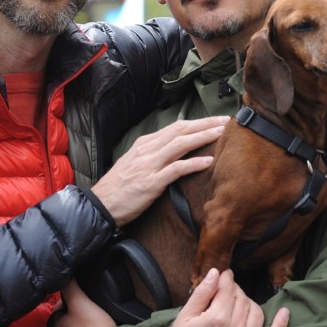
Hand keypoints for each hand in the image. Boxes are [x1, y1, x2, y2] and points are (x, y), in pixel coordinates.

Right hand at [91, 116, 229, 225]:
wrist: (101, 205)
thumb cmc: (118, 188)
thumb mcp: (134, 163)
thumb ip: (152, 154)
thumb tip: (174, 150)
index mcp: (144, 144)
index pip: (175, 127)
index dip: (197, 122)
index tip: (215, 121)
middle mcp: (147, 150)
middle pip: (181, 130)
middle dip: (205, 124)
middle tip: (226, 121)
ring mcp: (149, 165)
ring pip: (180, 144)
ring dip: (203, 137)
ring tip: (221, 134)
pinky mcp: (151, 183)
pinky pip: (176, 169)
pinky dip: (193, 163)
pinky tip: (208, 161)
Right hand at [123, 269, 289, 326]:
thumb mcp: (184, 317)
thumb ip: (202, 293)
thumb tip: (216, 272)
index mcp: (217, 317)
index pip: (228, 288)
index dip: (226, 278)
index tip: (224, 275)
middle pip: (242, 299)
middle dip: (234, 290)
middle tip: (225, 291)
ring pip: (256, 313)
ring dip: (249, 302)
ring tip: (239, 303)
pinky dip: (280, 325)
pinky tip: (285, 312)